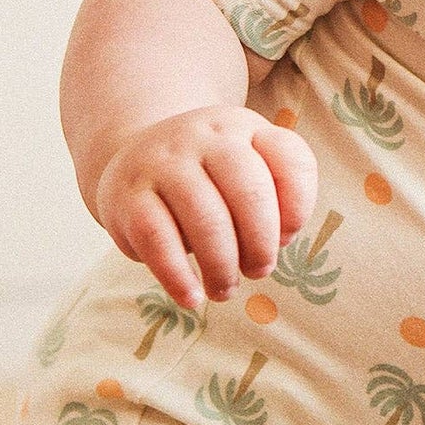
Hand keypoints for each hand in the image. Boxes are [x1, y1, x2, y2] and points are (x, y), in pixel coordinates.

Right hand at [93, 106, 317, 309]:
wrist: (134, 162)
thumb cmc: (208, 178)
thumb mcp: (248, 168)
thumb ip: (278, 194)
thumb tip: (280, 237)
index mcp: (242, 127)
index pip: (289, 157)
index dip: (298, 205)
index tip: (286, 236)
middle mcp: (203, 136)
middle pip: (251, 191)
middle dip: (261, 243)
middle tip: (258, 271)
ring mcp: (161, 162)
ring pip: (207, 219)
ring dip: (223, 266)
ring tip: (224, 288)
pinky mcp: (127, 196)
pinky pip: (158, 240)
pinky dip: (178, 276)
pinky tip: (191, 297)